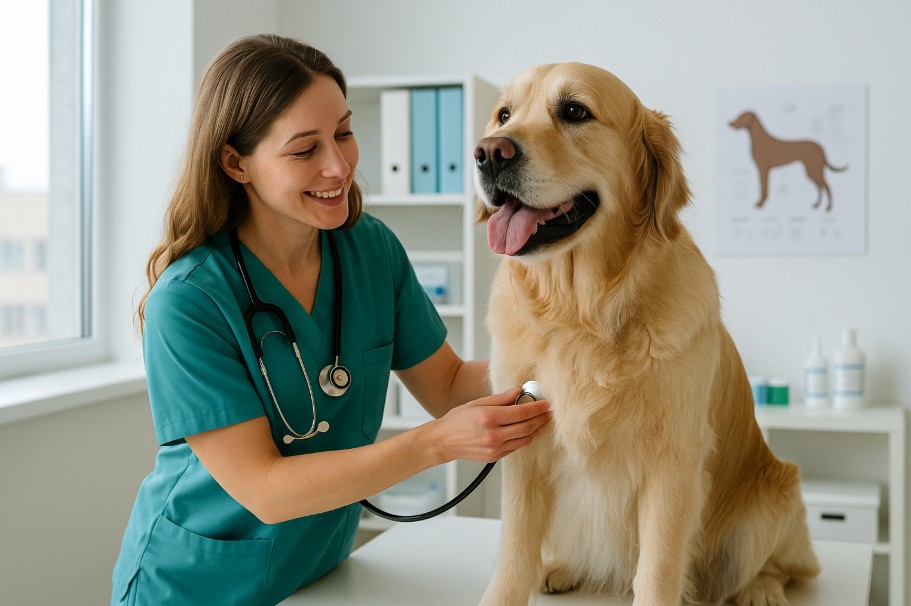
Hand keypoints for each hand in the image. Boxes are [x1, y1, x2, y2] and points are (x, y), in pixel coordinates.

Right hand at [429, 388, 550, 462]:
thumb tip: (520, 392)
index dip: (537, 407)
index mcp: (489, 418)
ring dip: (534, 429)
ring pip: (524, 439)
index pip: (521, 412)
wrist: (443, 441)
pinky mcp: (495, 457)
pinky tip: (524, 429)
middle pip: (527, 427)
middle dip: (540, 419)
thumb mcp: (477, 403)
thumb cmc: (458, 419)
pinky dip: (523, 438)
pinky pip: (516, 447)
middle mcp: (493, 435)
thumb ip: (501, 398)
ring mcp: (495, 448)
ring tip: (538, 420)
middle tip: (548, 412)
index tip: (547, 403)